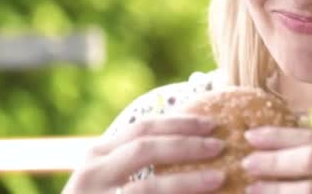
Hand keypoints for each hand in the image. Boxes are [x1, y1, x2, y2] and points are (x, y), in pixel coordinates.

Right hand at [62, 115, 226, 193]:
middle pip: (145, 149)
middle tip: (220, 147)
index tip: (212, 124)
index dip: (180, 123)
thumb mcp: (111, 177)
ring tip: (219, 178)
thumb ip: (139, 159)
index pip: (142, 128)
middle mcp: (91, 174)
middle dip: (187, 145)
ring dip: (188, 181)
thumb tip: (195, 142)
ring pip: (148, 187)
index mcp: (98, 154)